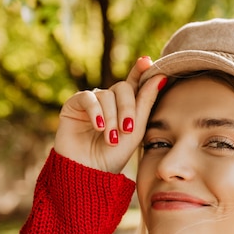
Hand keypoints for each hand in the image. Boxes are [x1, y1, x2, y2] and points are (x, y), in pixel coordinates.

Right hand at [54, 56, 164, 173]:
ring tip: (110, 139)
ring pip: (107, 95)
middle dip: (128, 108)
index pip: (134, 83)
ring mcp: (91, 102)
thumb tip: (160, 76)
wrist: (89, 172)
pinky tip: (99, 128)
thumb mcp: (136, 130)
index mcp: (125, 106)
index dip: (140, 71)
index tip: (147, 61)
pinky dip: (96, 112)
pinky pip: (88, 98)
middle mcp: (108, 101)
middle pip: (123, 88)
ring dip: (111, 118)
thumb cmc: (114, 156)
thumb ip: (146, 103)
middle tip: (127, 129)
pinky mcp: (73, 105)